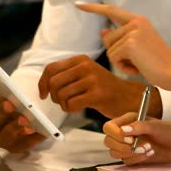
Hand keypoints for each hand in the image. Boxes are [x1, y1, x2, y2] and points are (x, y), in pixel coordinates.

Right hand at [0, 52, 45, 152]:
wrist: (23, 120)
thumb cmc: (9, 102)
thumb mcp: (1, 88)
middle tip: (9, 102)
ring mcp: (1, 141)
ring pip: (4, 137)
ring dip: (14, 128)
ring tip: (25, 118)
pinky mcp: (17, 147)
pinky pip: (22, 145)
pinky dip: (29, 139)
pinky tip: (36, 130)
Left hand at [38, 54, 161, 118]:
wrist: (128, 97)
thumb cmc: (104, 89)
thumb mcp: (86, 74)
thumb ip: (68, 74)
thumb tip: (45, 82)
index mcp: (81, 60)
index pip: (51, 68)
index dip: (43, 83)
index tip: (43, 93)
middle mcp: (86, 66)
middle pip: (54, 82)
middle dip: (53, 96)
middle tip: (61, 101)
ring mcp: (92, 80)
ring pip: (62, 94)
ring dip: (63, 104)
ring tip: (72, 105)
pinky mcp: (97, 94)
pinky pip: (72, 104)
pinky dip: (70, 109)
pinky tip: (78, 108)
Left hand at [75, 2, 170, 90]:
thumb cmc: (158, 63)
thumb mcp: (138, 48)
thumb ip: (120, 39)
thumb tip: (102, 33)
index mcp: (139, 21)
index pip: (112, 10)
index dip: (94, 8)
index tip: (79, 5)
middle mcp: (136, 22)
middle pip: (108, 38)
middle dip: (117, 53)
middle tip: (137, 61)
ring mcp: (133, 32)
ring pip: (110, 49)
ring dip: (121, 62)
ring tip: (139, 65)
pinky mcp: (130, 43)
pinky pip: (114, 58)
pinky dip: (123, 67)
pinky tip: (137, 69)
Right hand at [102, 112, 170, 164]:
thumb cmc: (170, 131)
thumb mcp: (155, 126)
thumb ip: (138, 126)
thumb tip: (123, 130)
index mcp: (127, 121)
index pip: (109, 127)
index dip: (115, 134)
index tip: (129, 138)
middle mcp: (125, 133)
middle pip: (108, 141)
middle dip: (122, 146)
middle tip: (136, 145)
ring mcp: (128, 146)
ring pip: (114, 153)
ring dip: (130, 153)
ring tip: (148, 148)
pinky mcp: (133, 157)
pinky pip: (126, 161)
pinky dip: (137, 159)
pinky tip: (149, 153)